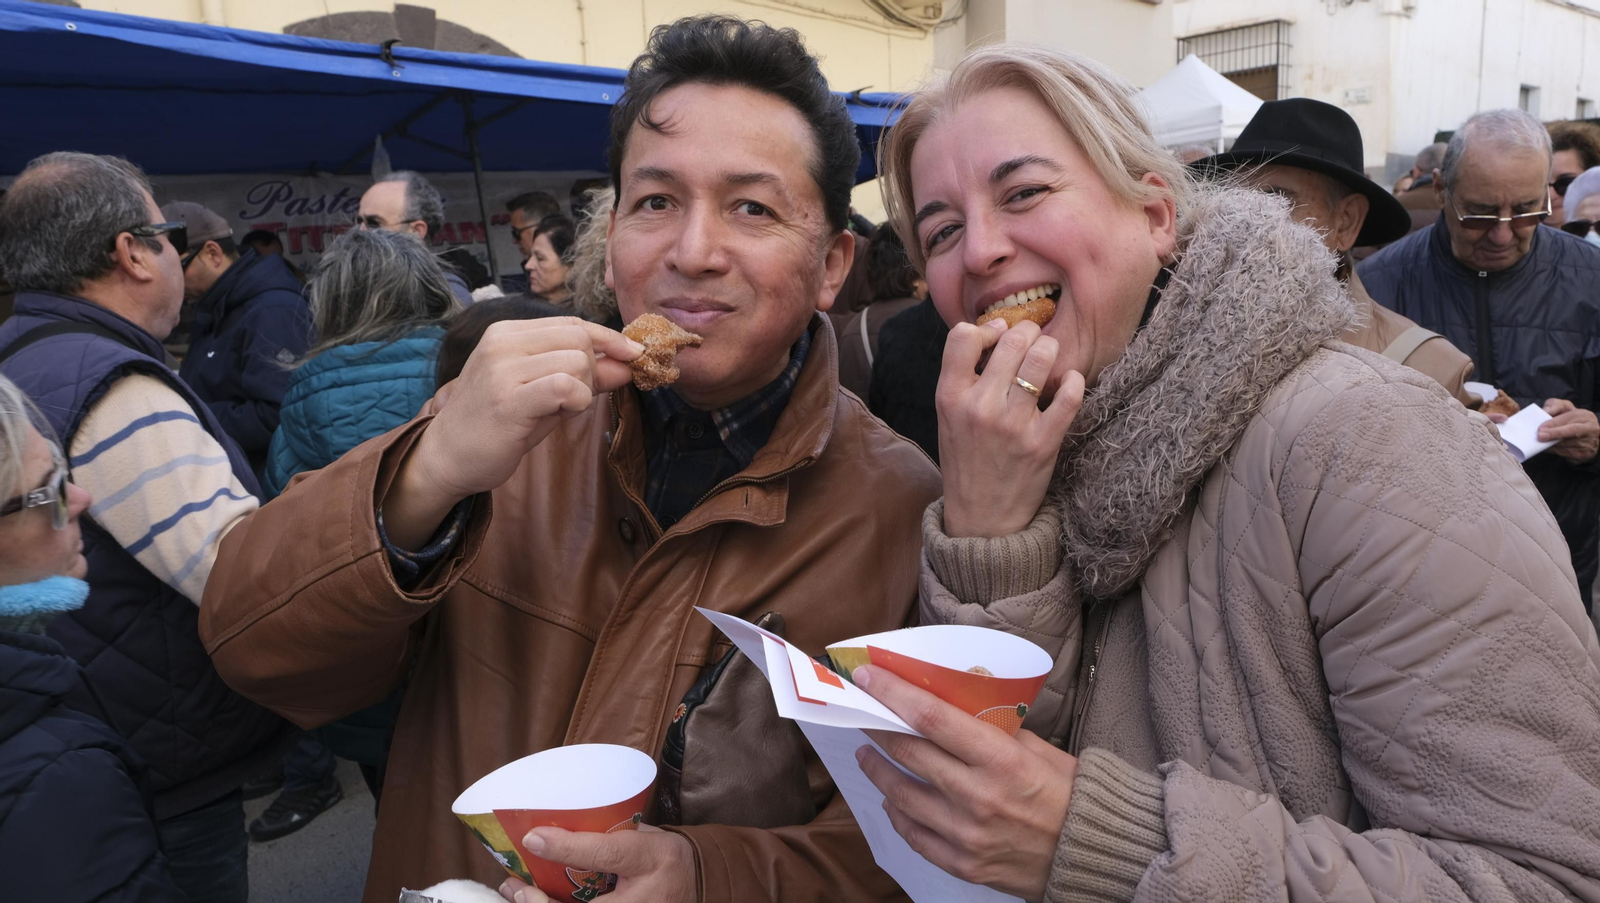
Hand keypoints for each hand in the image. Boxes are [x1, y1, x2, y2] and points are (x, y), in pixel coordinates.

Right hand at [383, 318, 641, 548]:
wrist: (448, 457)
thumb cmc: (498, 423)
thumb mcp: (544, 391)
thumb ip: (583, 374)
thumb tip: (628, 363)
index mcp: (508, 332)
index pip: (573, 323)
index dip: (608, 339)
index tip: (633, 354)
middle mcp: (502, 342)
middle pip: (579, 339)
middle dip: (592, 370)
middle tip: (571, 400)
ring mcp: (503, 369)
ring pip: (577, 361)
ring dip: (582, 390)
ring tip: (557, 410)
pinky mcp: (508, 399)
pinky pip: (566, 387)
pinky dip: (577, 401)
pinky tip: (560, 414)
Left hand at [497, 824, 695, 902]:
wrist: (697, 886)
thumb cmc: (664, 856)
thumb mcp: (645, 837)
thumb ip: (606, 835)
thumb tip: (553, 828)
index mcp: (651, 858)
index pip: (606, 854)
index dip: (566, 847)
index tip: (532, 837)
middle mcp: (644, 898)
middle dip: (542, 902)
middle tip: (516, 886)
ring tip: (518, 894)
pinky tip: (536, 900)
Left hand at [853, 664, 1075, 899]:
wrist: (1093, 854)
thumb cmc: (1070, 793)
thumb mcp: (1038, 749)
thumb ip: (992, 730)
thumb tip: (949, 707)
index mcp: (1000, 760)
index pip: (931, 718)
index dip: (892, 693)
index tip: (868, 676)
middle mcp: (978, 797)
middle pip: (908, 753)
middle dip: (878, 727)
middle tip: (863, 712)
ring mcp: (967, 835)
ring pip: (901, 795)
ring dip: (877, 770)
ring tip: (867, 755)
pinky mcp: (964, 864)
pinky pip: (914, 835)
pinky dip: (897, 813)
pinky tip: (891, 798)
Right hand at [936, 319, 1083, 537]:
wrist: (981, 519)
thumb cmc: (966, 460)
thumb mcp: (948, 417)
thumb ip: (963, 377)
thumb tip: (1000, 330)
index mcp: (950, 398)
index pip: (963, 337)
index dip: (986, 328)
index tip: (997, 338)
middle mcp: (979, 407)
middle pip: (1012, 339)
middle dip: (1028, 333)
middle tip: (1032, 343)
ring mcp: (1013, 425)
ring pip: (1041, 357)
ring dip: (1050, 350)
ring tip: (1048, 358)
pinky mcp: (1043, 442)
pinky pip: (1069, 394)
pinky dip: (1072, 380)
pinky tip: (1067, 382)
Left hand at [1538, 399, 1599, 462]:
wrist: (1581, 436)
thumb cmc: (1568, 420)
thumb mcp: (1563, 408)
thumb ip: (1555, 406)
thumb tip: (1547, 411)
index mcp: (1586, 415)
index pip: (1570, 418)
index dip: (1554, 423)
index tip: (1541, 428)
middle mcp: (1591, 428)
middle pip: (1573, 431)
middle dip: (1555, 433)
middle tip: (1540, 436)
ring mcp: (1590, 442)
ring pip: (1569, 444)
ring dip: (1552, 444)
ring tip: (1541, 442)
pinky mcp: (1585, 453)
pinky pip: (1568, 453)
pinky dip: (1556, 451)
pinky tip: (1549, 447)